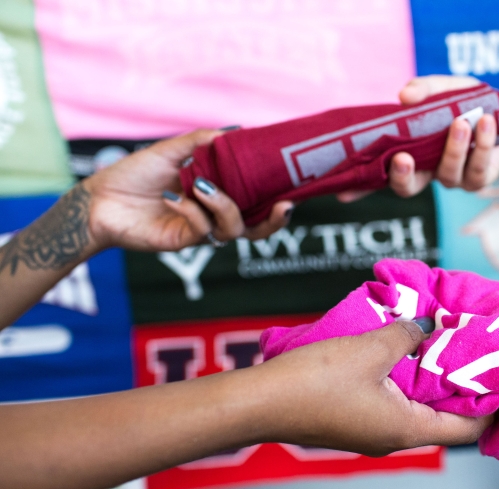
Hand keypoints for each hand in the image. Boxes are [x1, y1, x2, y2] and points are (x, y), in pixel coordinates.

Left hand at [84, 129, 292, 251]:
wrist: (100, 198)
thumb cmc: (134, 173)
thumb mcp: (173, 150)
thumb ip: (204, 141)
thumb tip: (237, 129)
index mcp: (218, 193)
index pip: (257, 202)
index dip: (278, 201)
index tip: (292, 190)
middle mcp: (213, 214)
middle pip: (258, 228)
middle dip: (275, 220)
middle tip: (283, 205)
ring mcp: (200, 230)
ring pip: (234, 228)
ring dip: (225, 206)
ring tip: (201, 186)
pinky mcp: (183, 242)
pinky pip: (203, 229)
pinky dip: (192, 210)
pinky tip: (172, 197)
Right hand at [256, 321, 492, 455]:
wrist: (260, 401)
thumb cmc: (315, 382)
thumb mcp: (369, 349)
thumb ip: (406, 335)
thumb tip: (428, 324)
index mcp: (406, 429)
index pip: (466, 428)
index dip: (492, 407)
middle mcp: (394, 437)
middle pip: (443, 418)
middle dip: (462, 387)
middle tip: (479, 356)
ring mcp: (372, 431)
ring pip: (416, 408)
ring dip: (431, 381)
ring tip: (446, 348)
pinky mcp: (355, 420)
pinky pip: (392, 401)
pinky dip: (406, 380)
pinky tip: (405, 353)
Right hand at [338, 75, 498, 202]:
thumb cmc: (466, 102)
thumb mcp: (444, 89)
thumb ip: (424, 90)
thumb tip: (404, 96)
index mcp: (411, 153)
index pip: (379, 174)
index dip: (360, 187)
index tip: (341, 194)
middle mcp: (428, 171)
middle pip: (408, 188)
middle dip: (402, 176)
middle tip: (402, 157)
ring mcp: (453, 178)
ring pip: (448, 174)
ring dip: (454, 148)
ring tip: (462, 121)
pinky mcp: (479, 178)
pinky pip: (478, 168)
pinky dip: (483, 144)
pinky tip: (485, 122)